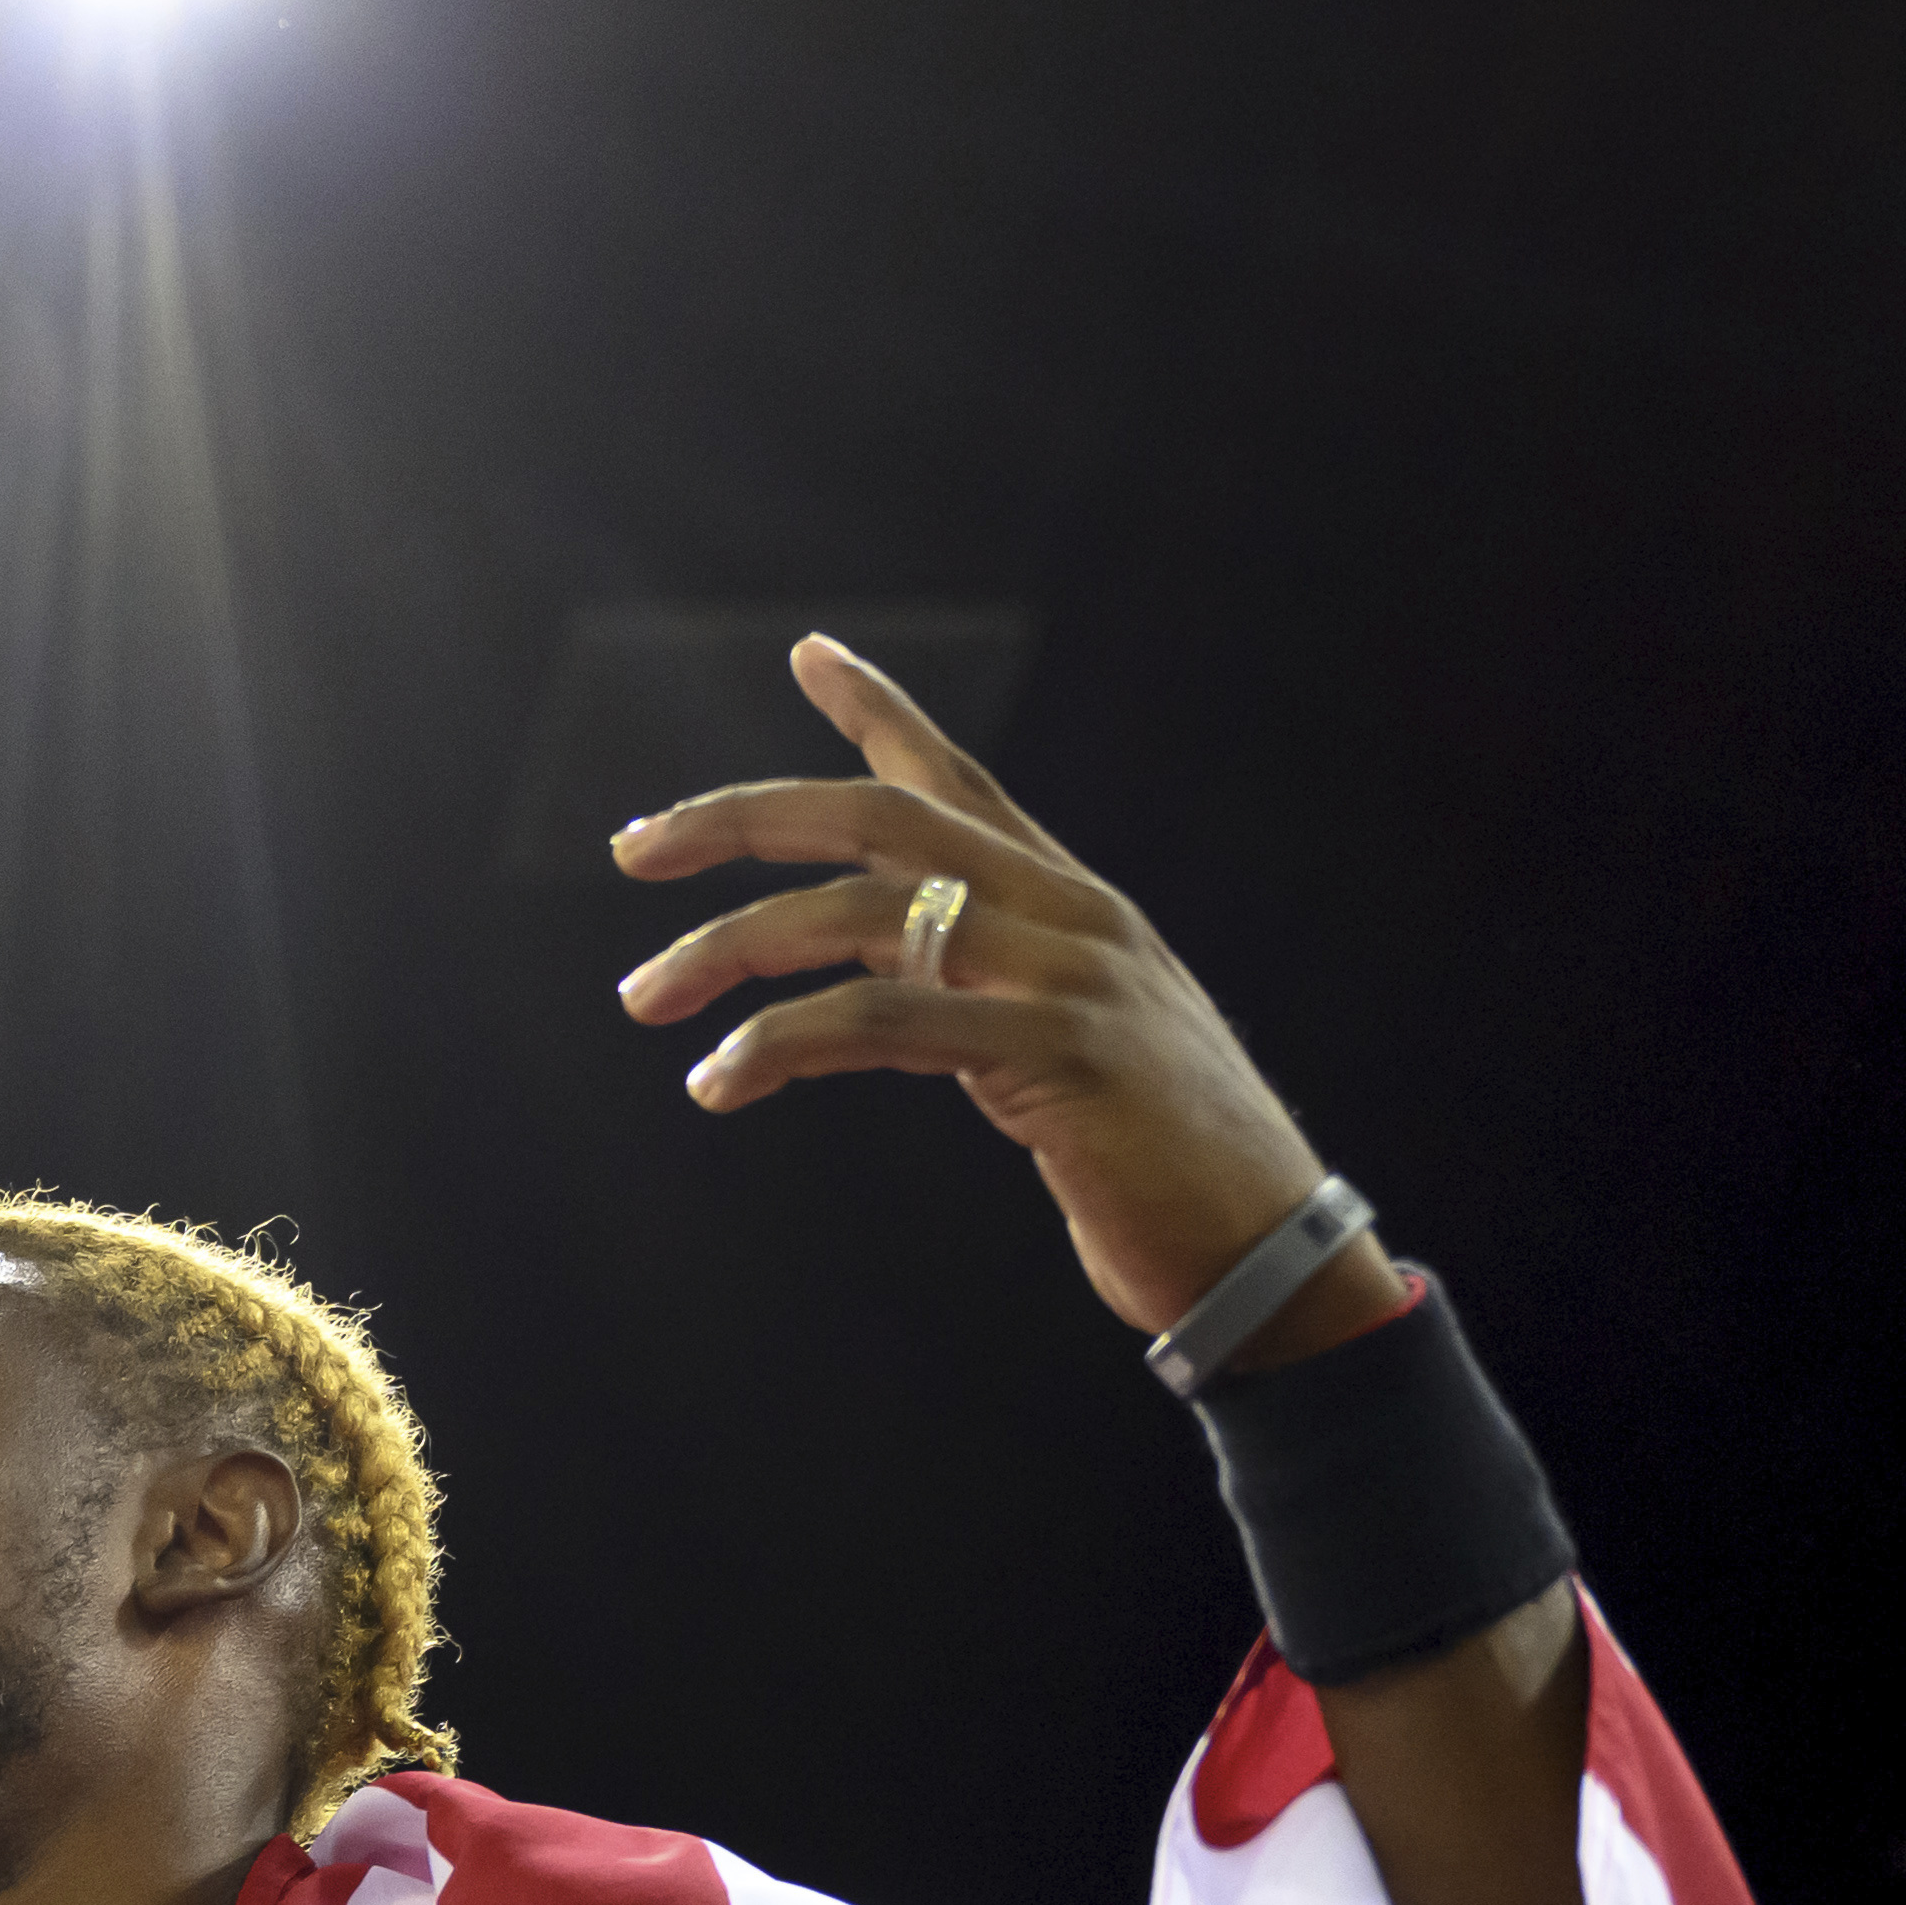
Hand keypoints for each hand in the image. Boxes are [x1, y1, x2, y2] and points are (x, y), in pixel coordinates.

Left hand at [606, 633, 1417, 1364]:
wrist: (1273, 1252)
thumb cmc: (1161, 1167)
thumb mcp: (1067, 1049)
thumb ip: (990, 991)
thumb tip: (894, 974)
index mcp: (1072, 906)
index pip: (963, 779)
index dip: (881, 712)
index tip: (810, 653)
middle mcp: (1072, 914)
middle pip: (882, 816)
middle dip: (743, 820)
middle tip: (632, 850)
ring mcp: (1070, 976)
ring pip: (861, 914)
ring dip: (729, 950)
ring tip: (644, 998)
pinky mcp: (1058, 1054)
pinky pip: (885, 1020)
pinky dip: (783, 1041)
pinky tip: (720, 1080)